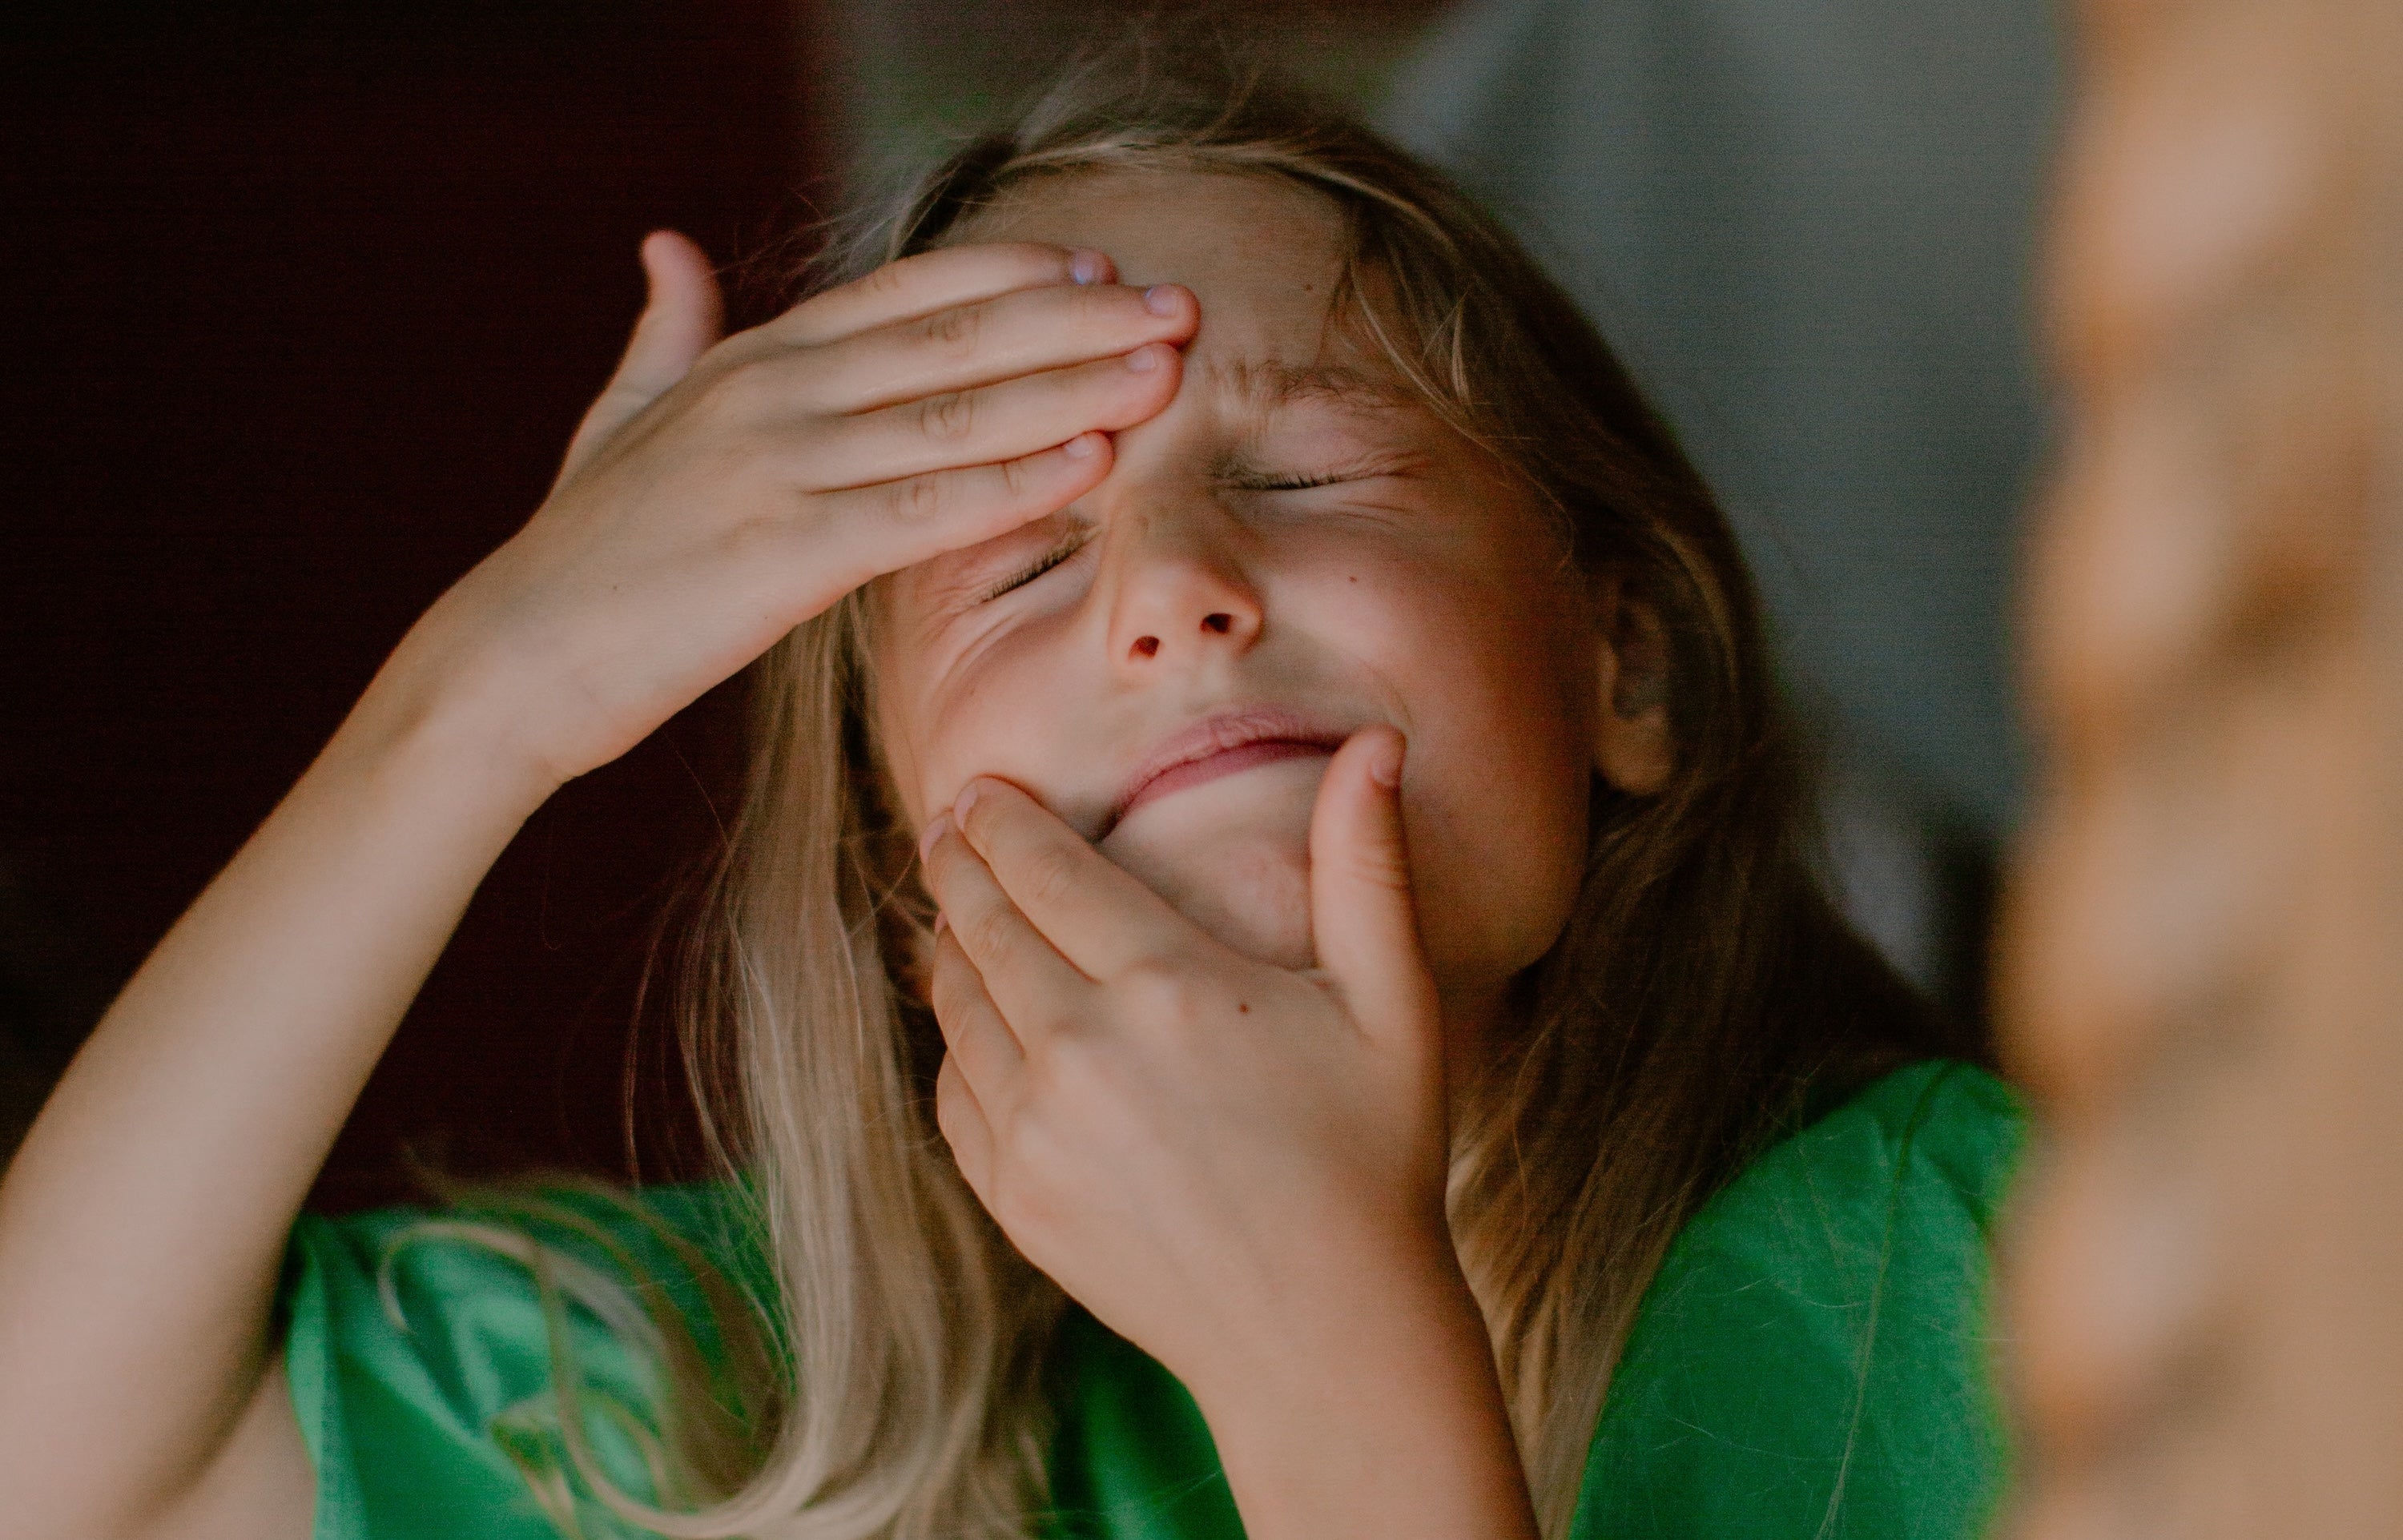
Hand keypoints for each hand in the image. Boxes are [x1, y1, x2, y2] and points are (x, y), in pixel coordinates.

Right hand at [382, 231, 1195, 793]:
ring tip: (1167, 368)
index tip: (1101, 265)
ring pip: (956, 415)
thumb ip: (667, 332)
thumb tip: (667, 244)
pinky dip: (1015, 481)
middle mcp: (772, 396)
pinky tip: (1091, 459)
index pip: (905, 295)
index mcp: (748, 362)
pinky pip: (924, 510)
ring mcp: (778, 469)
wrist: (509, 660)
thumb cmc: (578, 553)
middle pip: (953, 339)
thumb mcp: (620, 417)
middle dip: (1076, 317)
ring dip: (1072, 386)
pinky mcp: (784, 556)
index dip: (1010, 275)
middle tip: (1179, 304)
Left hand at [916, 726, 1456, 1401]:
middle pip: (982, 925)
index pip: (1045, 870)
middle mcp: (1081, 1052)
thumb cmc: (1373, 1157)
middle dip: (958, 864)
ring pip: (956, 1006)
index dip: (1003, 820)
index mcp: (1169, 986)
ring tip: (958, 913)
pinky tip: (976, 1022)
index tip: (979, 789)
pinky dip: (954, 1044)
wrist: (1324, 1337)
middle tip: (946, 829)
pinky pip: (954, 1093)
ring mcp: (1036, 1133)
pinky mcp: (1016, 1199)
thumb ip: (1369, 863)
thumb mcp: (1392, 1003)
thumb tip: (1376, 742)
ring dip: (949, 946)